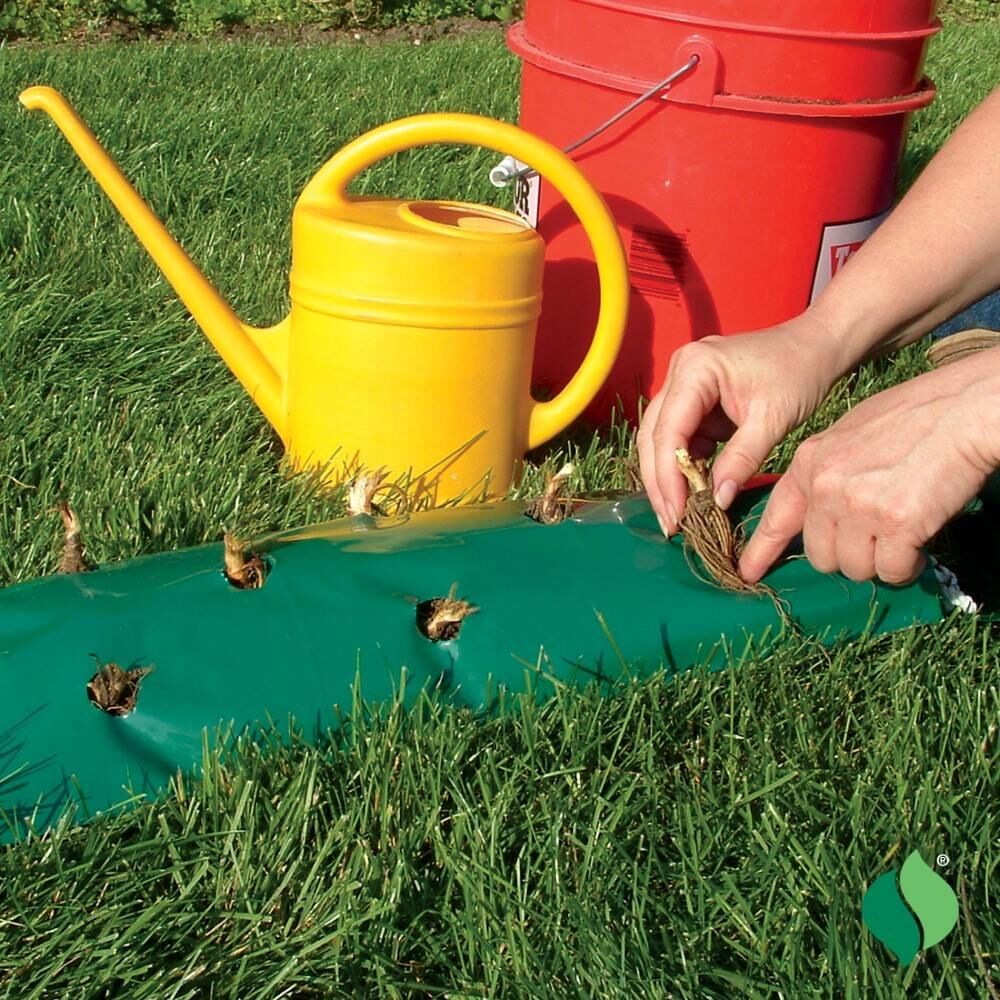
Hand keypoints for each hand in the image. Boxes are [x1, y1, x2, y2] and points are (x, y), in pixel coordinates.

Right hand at [638, 313, 848, 531]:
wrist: (816, 347)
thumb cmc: (799, 373)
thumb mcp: (772, 419)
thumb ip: (742, 459)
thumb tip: (715, 502)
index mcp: (693, 369)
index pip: (668, 430)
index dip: (668, 476)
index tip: (677, 513)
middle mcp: (678, 373)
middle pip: (654, 436)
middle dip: (660, 482)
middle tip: (670, 523)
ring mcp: (683, 386)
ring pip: (660, 439)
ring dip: (666, 478)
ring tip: (675, 515)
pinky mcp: (694, 401)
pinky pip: (679, 438)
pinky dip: (683, 467)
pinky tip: (690, 494)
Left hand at [739, 351, 999, 583]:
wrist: (966, 409)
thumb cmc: (919, 416)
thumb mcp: (853, 432)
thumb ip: (829, 468)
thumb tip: (821, 508)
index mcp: (811, 461)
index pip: (777, 515)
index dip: (762, 549)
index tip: (748, 572)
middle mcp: (826, 485)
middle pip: (819, 554)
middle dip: (847, 555)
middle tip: (876, 537)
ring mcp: (857, 506)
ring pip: (854, 568)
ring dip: (879, 561)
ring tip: (903, 532)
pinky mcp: (895, 524)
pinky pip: (890, 571)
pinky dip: (906, 567)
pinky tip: (919, 544)